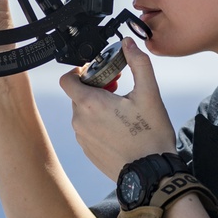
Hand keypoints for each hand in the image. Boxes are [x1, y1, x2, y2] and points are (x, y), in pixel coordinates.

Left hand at [59, 38, 176, 180]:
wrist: (150, 173)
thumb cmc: (150, 135)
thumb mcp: (149, 94)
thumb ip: (139, 63)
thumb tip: (129, 44)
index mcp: (90, 104)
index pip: (67, 79)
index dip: (79, 71)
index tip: (97, 71)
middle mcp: (80, 121)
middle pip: (78, 95)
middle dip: (96, 87)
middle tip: (118, 87)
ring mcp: (82, 138)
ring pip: (83, 113)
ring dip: (98, 106)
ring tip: (122, 109)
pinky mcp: (88, 152)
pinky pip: (88, 130)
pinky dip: (99, 124)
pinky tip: (120, 128)